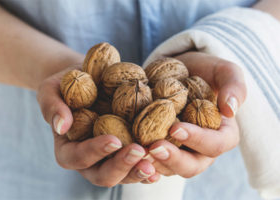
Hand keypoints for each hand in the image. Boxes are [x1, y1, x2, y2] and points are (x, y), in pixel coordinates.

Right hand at [36, 67, 158, 186]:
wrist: (88, 80)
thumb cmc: (66, 84)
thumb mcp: (51, 89)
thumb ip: (52, 106)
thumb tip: (61, 125)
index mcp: (68, 149)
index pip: (78, 157)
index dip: (95, 151)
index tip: (113, 140)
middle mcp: (90, 161)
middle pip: (103, 175)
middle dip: (121, 166)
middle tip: (138, 151)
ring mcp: (110, 159)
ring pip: (124, 175)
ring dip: (139, 171)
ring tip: (154, 161)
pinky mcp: (126, 152)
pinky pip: (138, 165)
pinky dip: (151, 166)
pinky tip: (163, 160)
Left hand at [145, 52, 245, 177]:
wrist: (180, 70)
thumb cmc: (204, 71)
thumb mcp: (223, 71)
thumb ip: (234, 85)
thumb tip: (231, 109)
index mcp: (221, 134)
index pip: (216, 144)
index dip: (198, 140)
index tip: (176, 128)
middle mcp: (201, 149)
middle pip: (192, 165)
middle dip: (174, 159)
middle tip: (154, 147)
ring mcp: (180, 151)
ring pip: (170, 168)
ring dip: (154, 164)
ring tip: (137, 154)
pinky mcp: (161, 148)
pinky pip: (152, 162)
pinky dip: (141, 163)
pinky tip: (129, 155)